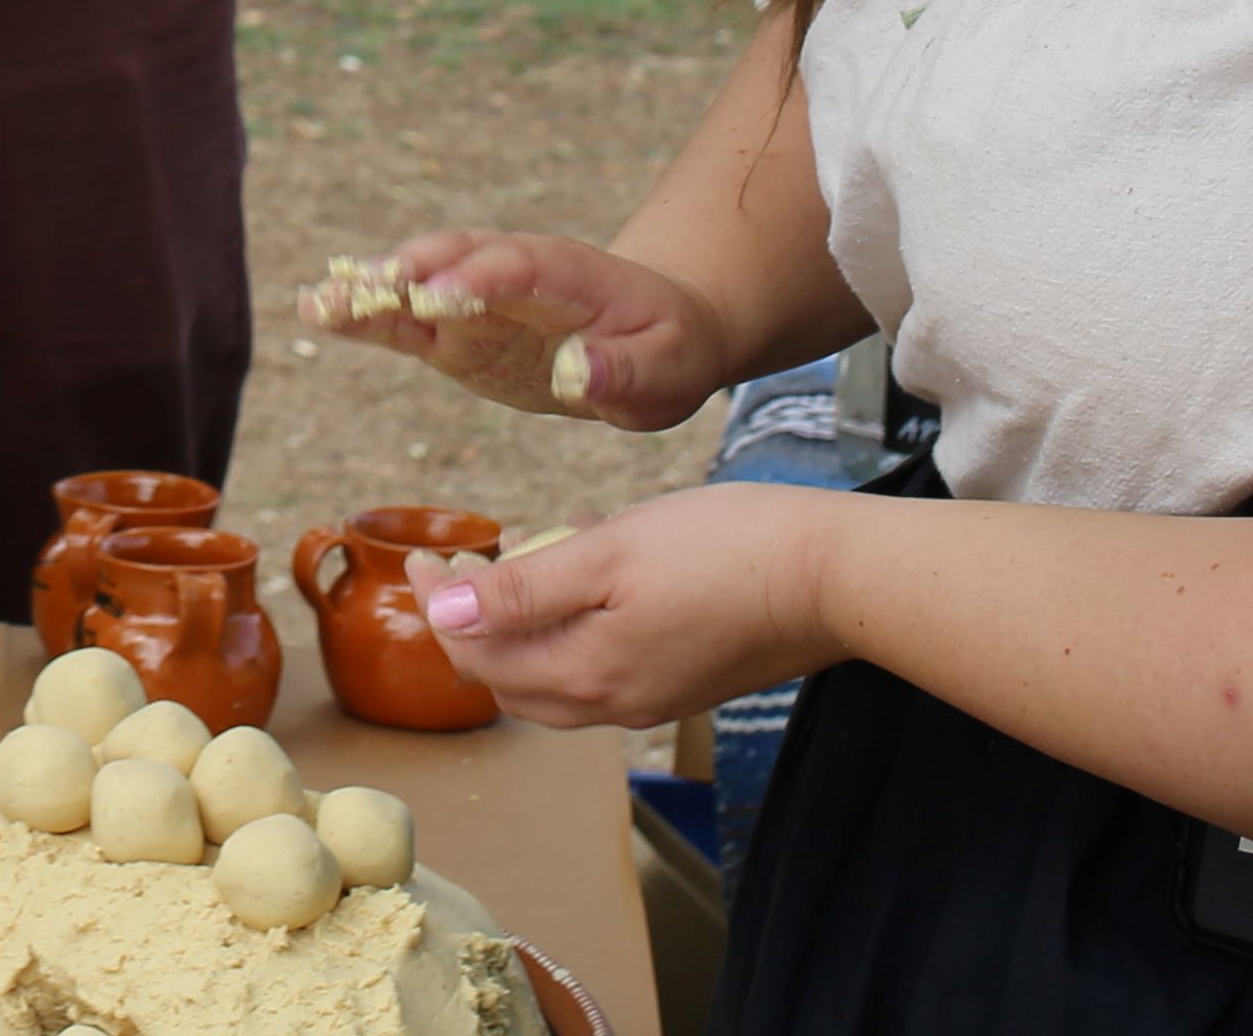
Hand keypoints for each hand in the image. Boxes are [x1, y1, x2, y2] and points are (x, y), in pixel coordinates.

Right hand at [300, 227, 736, 431]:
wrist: (654, 335)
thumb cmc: (667, 349)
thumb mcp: (667, 368)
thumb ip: (623, 371)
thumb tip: (577, 373)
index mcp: (569, 271)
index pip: (520, 265)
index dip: (480, 276)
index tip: (441, 296)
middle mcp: (512, 274)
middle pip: (456, 258)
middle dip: (411, 271)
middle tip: (365, 286)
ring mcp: (479, 301)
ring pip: (419, 285)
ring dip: (371, 289)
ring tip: (317, 302)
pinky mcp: (456, 334)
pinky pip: (407, 321)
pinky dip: (366, 316)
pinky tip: (319, 312)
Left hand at [409, 483, 850, 731]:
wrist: (831, 576)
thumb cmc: (723, 550)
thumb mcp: (607, 553)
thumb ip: (522, 591)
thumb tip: (442, 615)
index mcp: (584, 673)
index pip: (477, 653)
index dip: (438, 604)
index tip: (422, 551)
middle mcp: (613, 702)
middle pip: (507, 679)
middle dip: (466, 626)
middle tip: (449, 564)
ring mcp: (651, 698)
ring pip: (551, 683)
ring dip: (512, 637)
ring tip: (501, 576)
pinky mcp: (681, 682)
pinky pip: (595, 674)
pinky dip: (561, 641)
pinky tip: (573, 593)